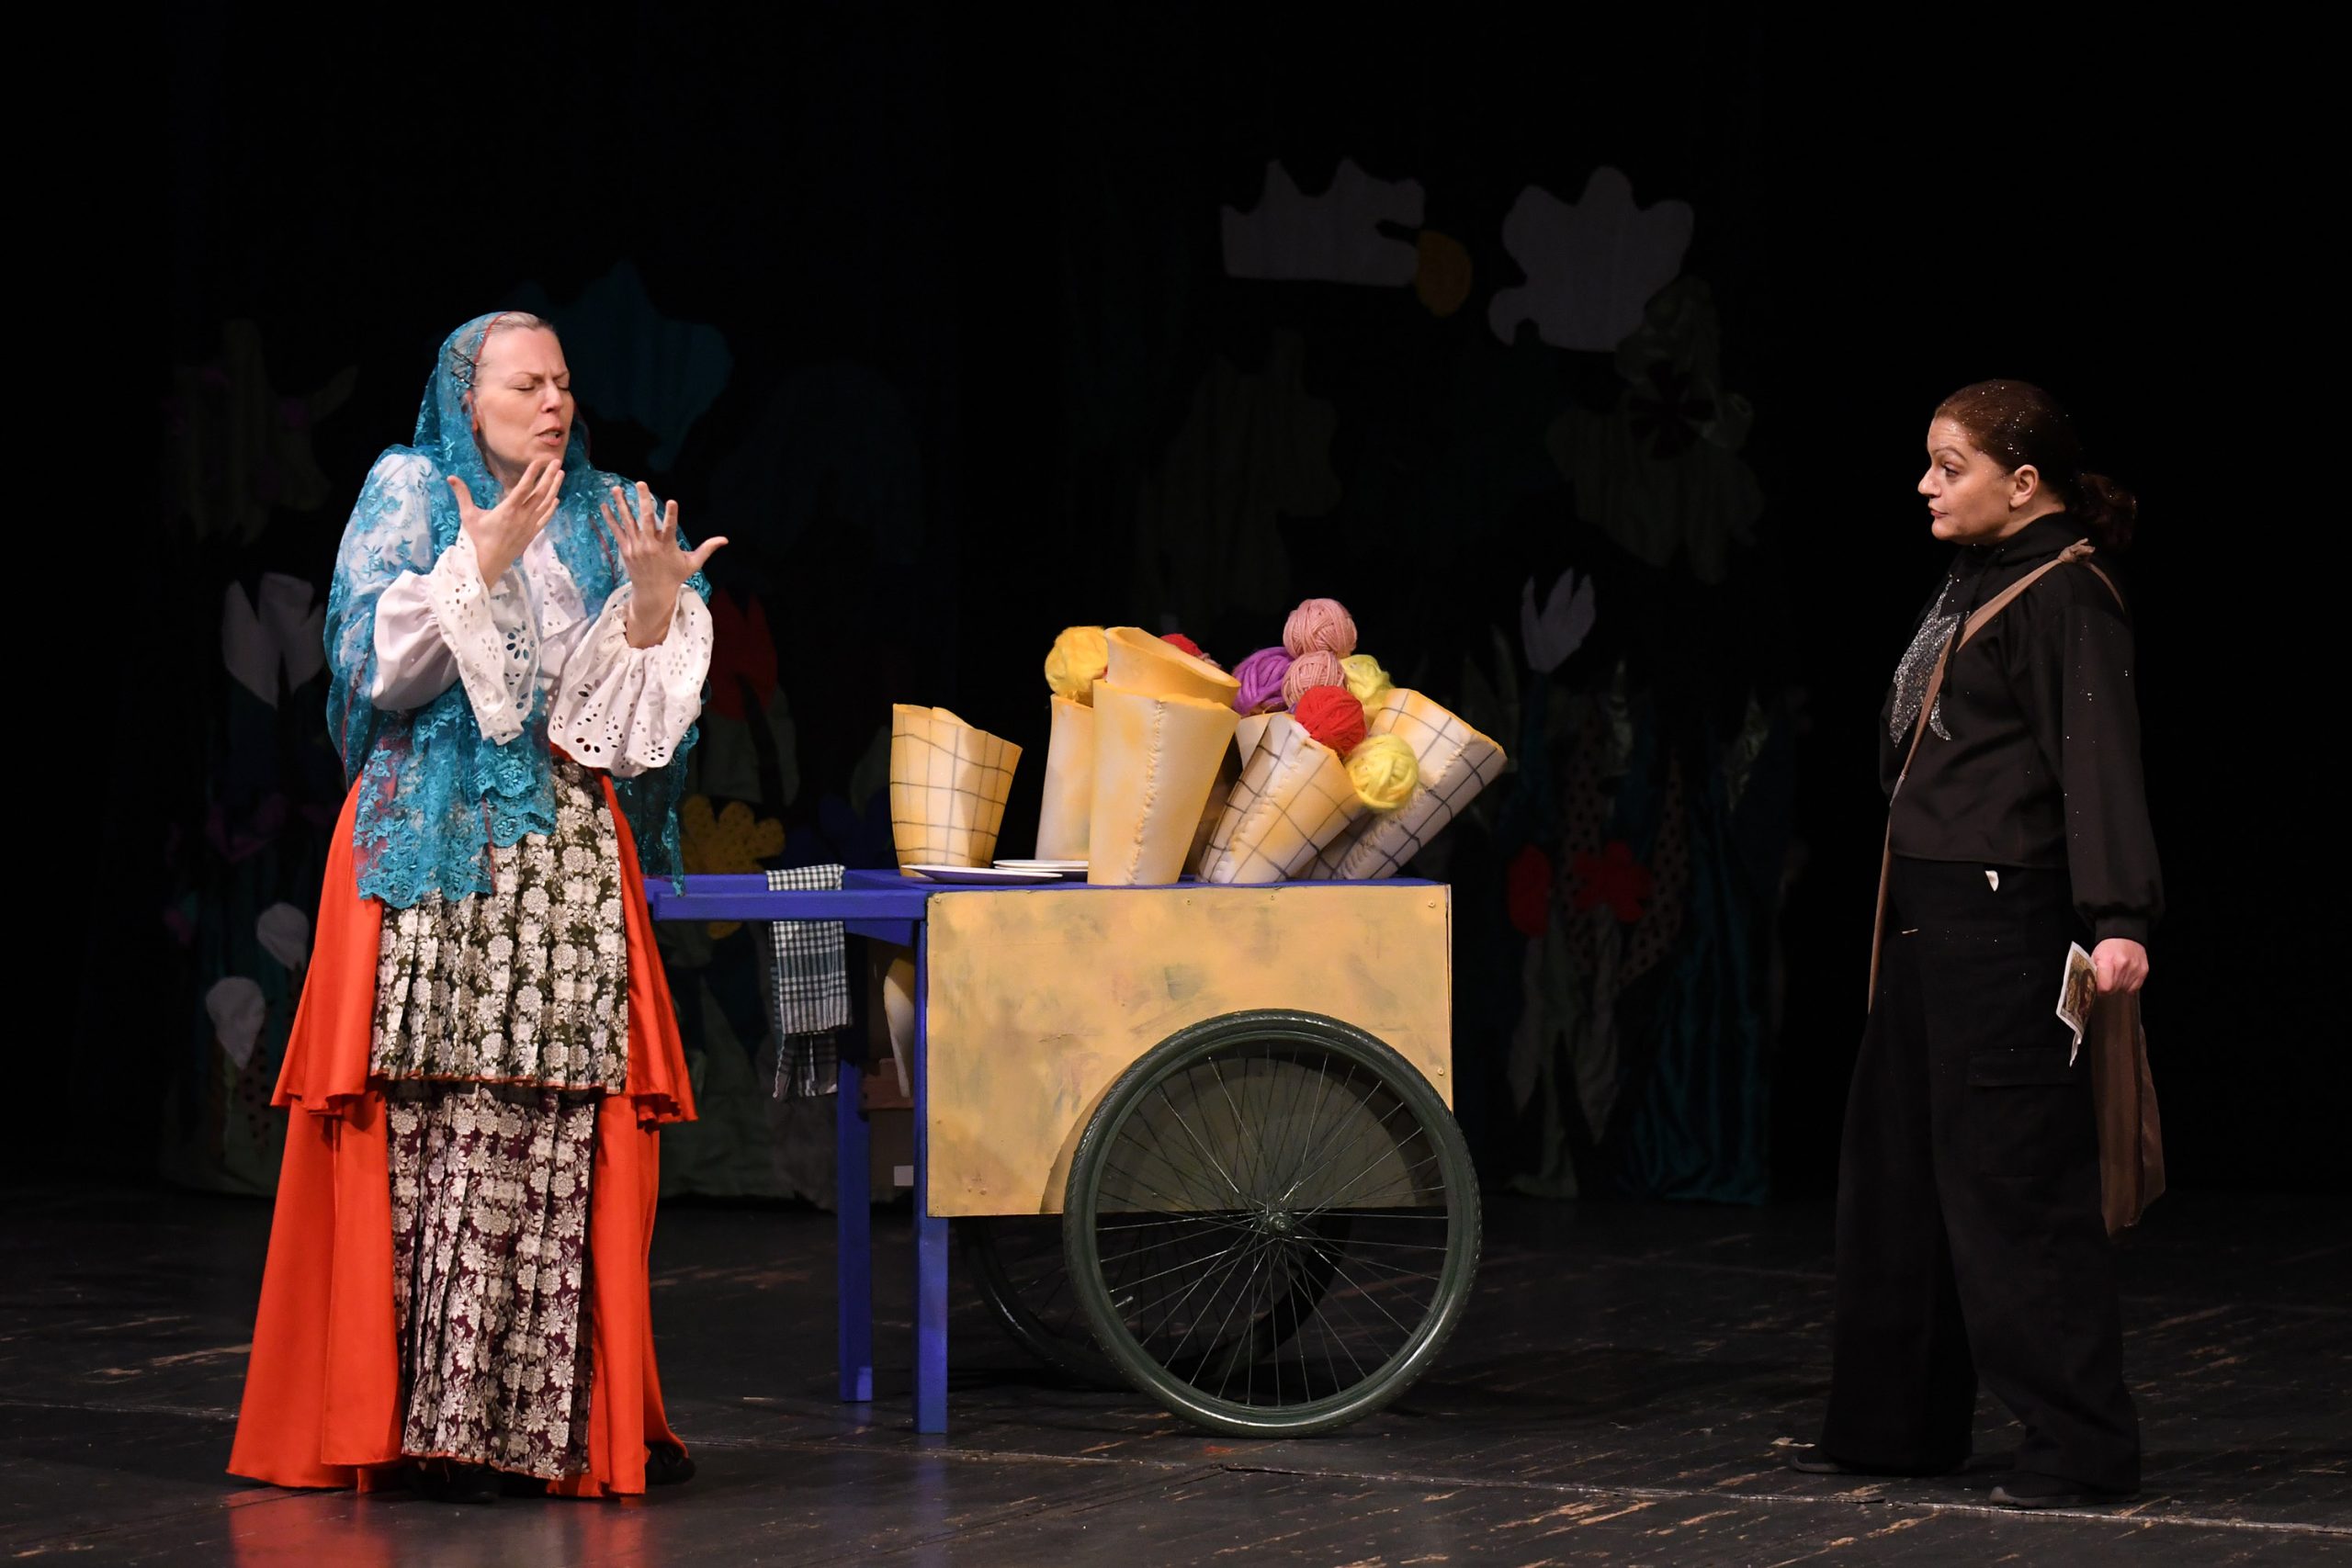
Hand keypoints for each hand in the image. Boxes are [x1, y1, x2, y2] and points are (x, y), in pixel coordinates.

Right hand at [449, 459, 562, 583]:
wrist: (488, 564)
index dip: (532, 473)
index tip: (539, 461)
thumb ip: (462, 495)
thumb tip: (451, 477)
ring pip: (545, 504)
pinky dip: (551, 508)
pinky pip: (545, 518)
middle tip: (556, 461)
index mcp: (507, 510)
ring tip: (561, 474)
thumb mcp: (468, 516)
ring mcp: (529, 526)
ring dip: (554, 488)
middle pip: (540, 493)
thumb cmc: (476, 540)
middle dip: (549, 476)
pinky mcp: (531, 534)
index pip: (523, 488)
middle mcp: (522, 517)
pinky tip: (556, 499)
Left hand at [601, 481, 726, 646]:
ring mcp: (635, 547)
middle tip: (641, 483)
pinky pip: (617, 531)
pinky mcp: (625, 549)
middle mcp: (649, 545)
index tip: (672, 501)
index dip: (672, 515)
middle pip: (646, 519)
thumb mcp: (693, 564)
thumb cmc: (674, 576)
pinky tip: (604, 505)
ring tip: (616, 488)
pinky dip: (610, 518)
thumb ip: (707, 548)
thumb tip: (725, 539)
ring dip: (622, 504)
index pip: (670, 528)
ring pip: (628, 521)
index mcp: (667, 547)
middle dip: (643, 500)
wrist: (652, 593)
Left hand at [2092, 938, 2148, 994]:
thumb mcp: (2095, 957)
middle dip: (2108, 988)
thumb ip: (2093, 973)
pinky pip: (2134, 988)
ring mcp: (2135, 968)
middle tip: (2106, 980)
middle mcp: (2122, 965)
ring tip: (2115, 976)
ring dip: (2118, 987)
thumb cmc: (2108, 948)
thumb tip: (2092, 988)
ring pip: (2124, 989)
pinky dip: (2128, 986)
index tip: (2098, 987)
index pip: (2105, 987)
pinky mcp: (2143, 971)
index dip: (2100, 989)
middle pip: (2114, 989)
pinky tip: (2124, 977)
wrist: (2124, 937)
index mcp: (2107, 961)